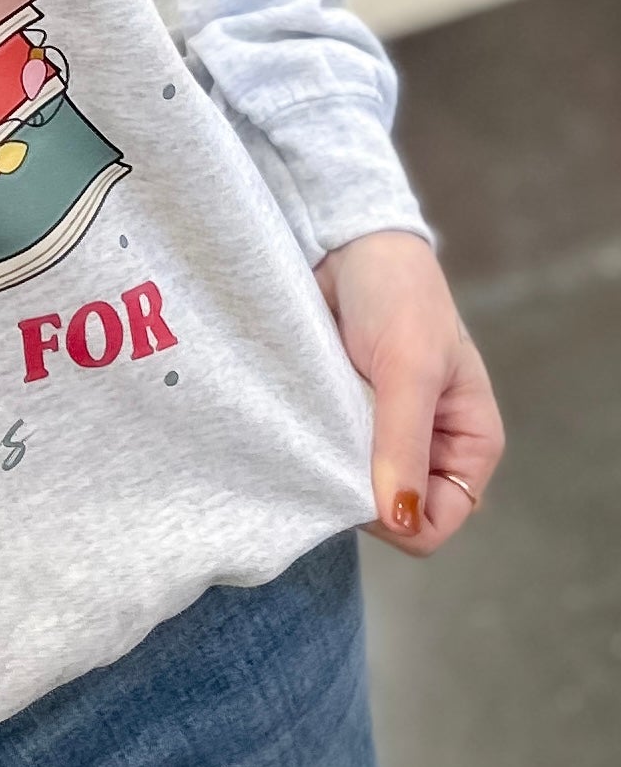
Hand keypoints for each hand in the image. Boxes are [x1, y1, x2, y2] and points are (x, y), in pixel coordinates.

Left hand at [314, 230, 503, 555]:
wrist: (348, 243)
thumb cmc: (399, 295)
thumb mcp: (409, 368)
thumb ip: (404, 442)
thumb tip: (398, 517)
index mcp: (469, 444)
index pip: (438, 523)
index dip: (397, 518)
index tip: (357, 484)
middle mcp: (429, 449)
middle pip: (392, 513)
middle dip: (358, 493)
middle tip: (327, 447)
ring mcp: (381, 435)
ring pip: (354, 489)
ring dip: (330, 467)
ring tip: (313, 427)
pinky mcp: (342, 417)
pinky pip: (325, 457)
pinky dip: (310, 447)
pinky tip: (297, 423)